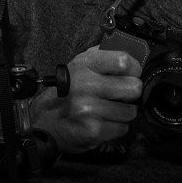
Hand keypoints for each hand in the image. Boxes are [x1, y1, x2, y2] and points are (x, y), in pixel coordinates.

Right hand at [28, 45, 142, 152]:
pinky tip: (102, 122)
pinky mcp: (93, 130)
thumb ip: (105, 55)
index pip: (124, 61)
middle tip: (119, 95)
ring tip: (108, 110)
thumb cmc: (68, 91)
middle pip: (134, 87)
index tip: (131, 73)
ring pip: (131, 111)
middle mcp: (85, 85)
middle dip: (130, 93)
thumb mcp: (81, 64)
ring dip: (123, 112)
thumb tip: (135, 52)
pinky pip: (123, 128)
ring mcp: (88, 109)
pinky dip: (116, 127)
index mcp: (85, 64)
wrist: (46, 121)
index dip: (134, 68)